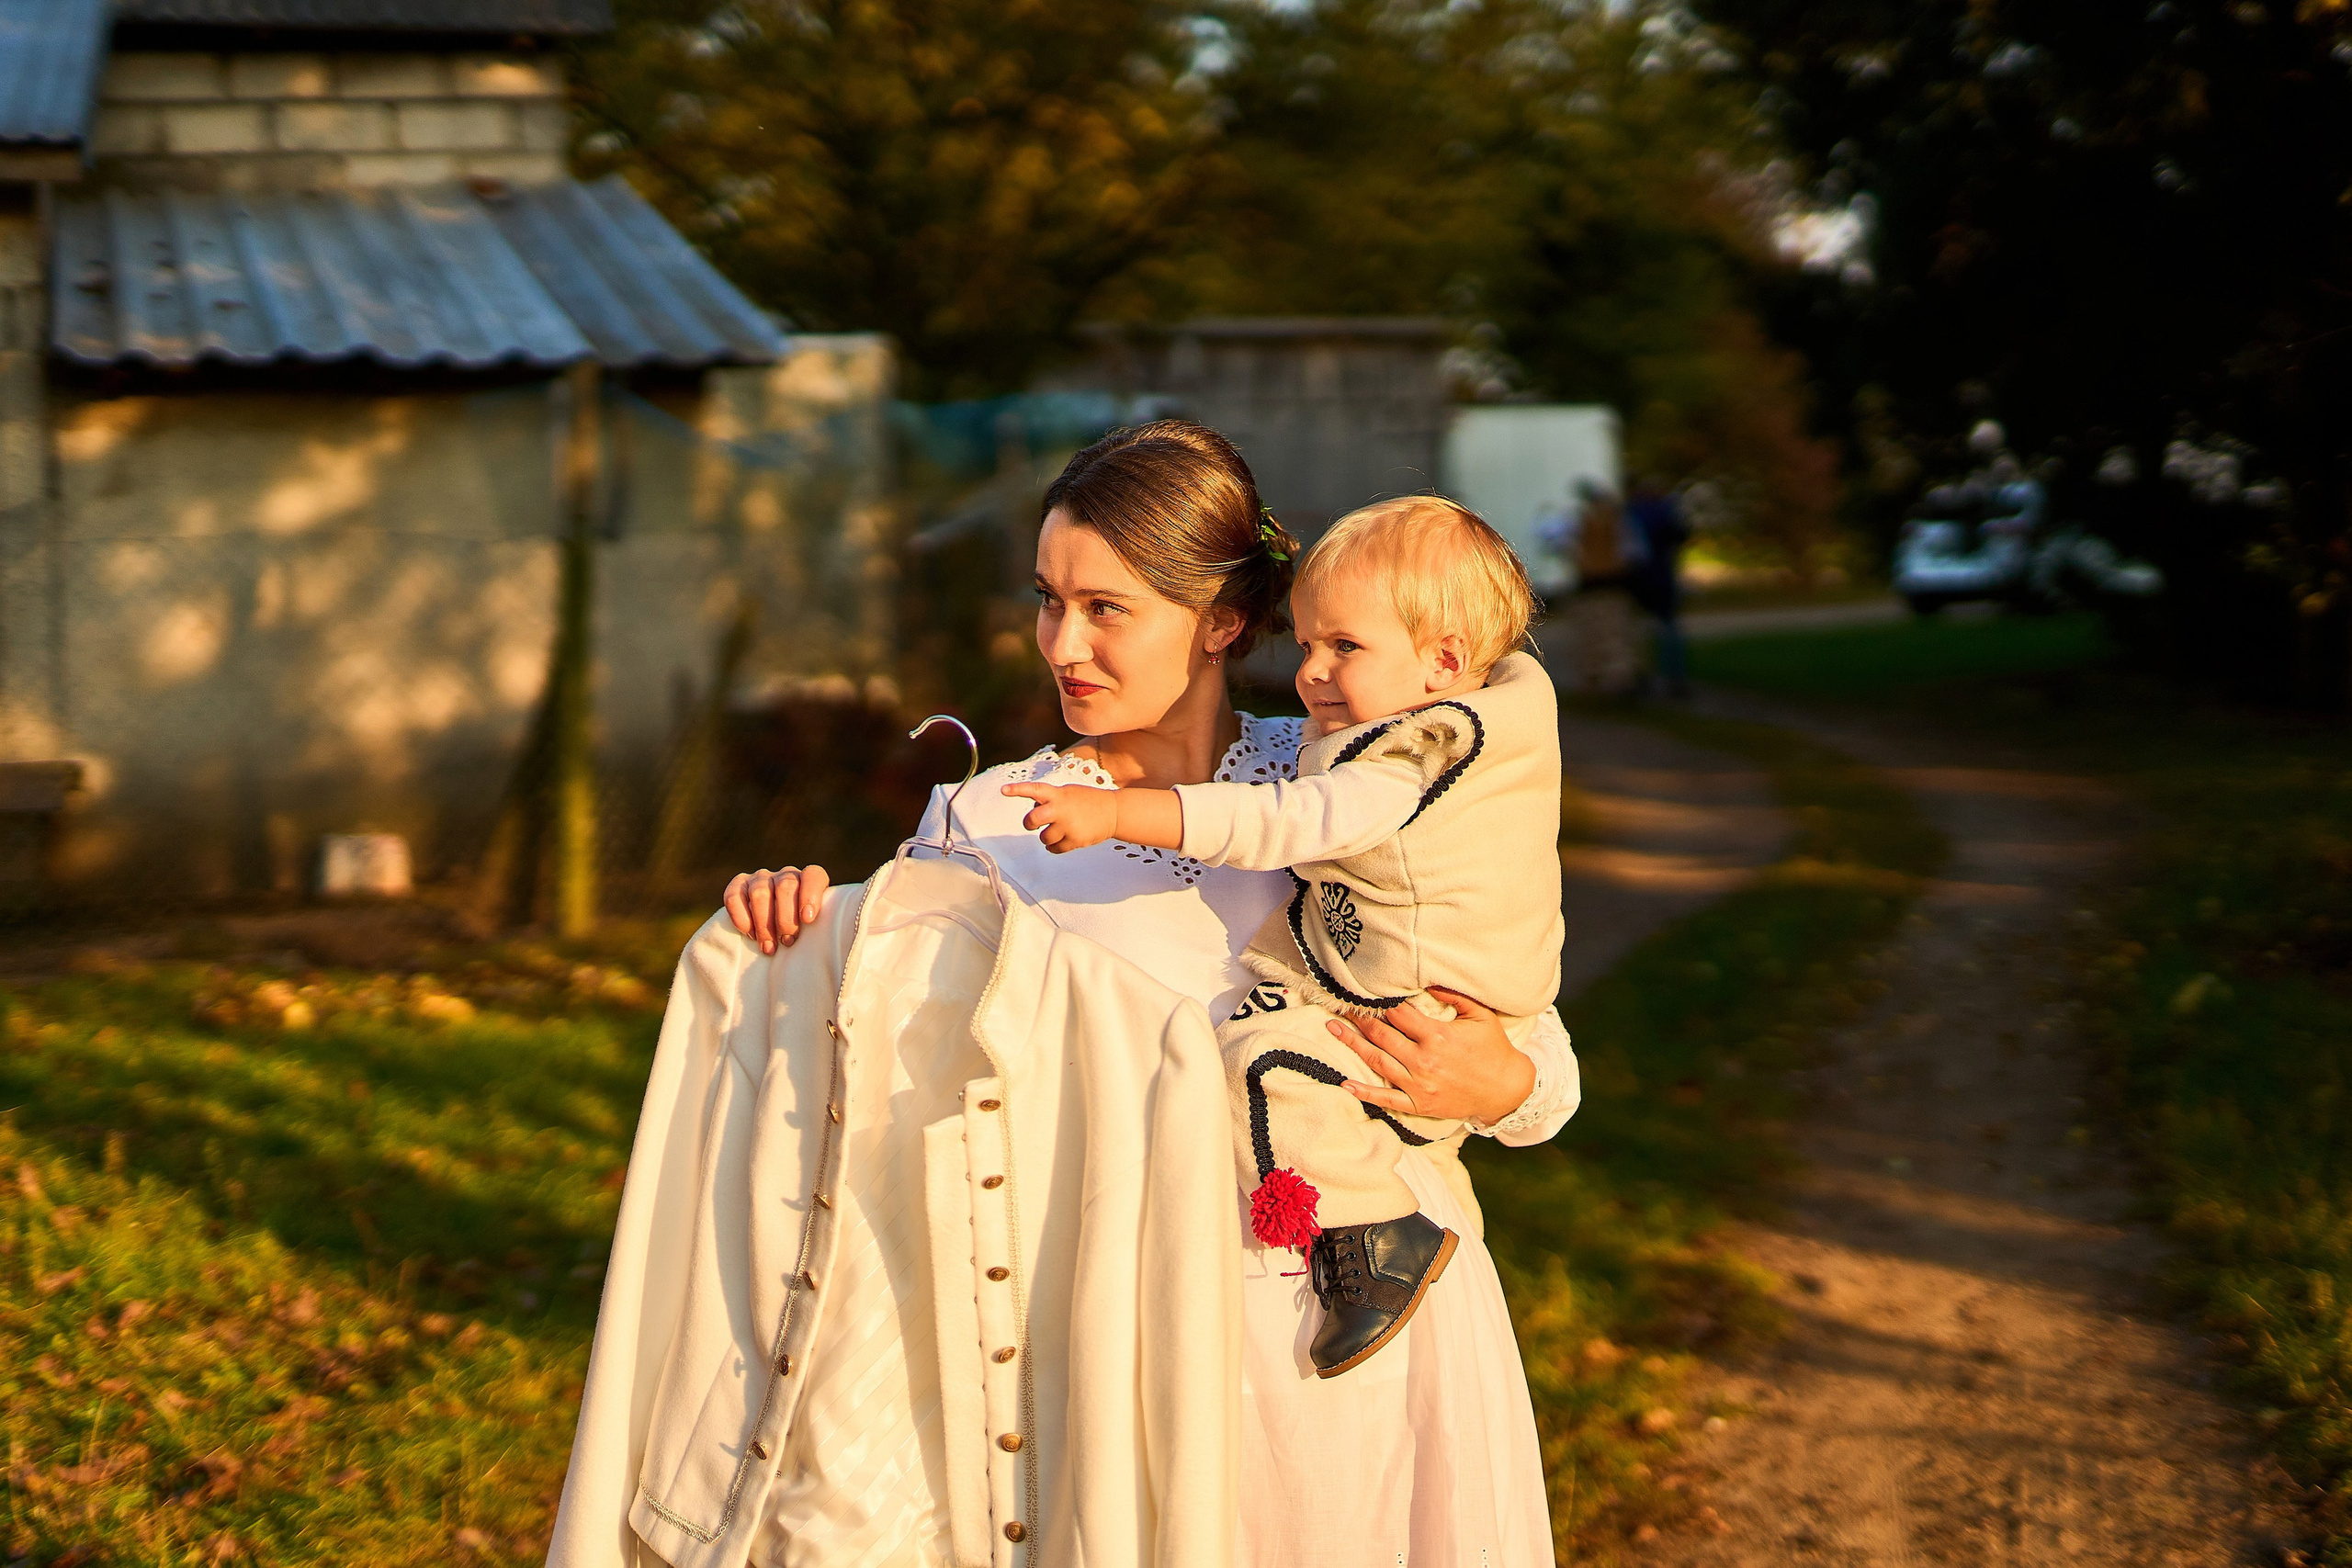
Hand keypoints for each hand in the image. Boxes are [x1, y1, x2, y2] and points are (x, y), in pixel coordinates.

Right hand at [723, 864, 831, 953]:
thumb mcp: (814, 931)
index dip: (811, 895)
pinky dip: (741, 917)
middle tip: (787, 941)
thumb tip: (833, 952)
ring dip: (764, 924)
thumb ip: (822, 930)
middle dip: (786, 918)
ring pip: (760, 892)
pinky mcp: (738, 885)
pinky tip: (749, 933)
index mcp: (807, 881)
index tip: (808, 920)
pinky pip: (734, 896)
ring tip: (769, 947)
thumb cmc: (800, 938)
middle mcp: (784, 875)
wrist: (771, 938)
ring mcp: (760, 878)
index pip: (813, 875)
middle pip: (786, 886)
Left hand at [1001, 782, 1118, 853]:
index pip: (1034, 789)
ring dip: (1047, 837)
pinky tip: (1064, 839)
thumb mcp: (1068, 792)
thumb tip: (1033, 809)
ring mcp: (1068, 825)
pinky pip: (1054, 849)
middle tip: (1033, 824)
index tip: (1003, 790)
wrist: (1114, 812)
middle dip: (1029, 823)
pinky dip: (1055, 847)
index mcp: (1058, 794)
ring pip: (1043, 838)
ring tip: (1059, 830)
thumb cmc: (1088, 801)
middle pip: (1032, 820)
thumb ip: (1050, 798)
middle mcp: (1061, 809)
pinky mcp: (1075, 840)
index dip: (1017, 790)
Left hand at [1327, 986, 1536, 1124]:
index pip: (1398, 1015)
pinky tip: (1345, 1083)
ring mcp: (1419, 1084)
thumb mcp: (1479, 1016)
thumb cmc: (1493, 1049)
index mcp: (1437, 1036)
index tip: (1363, 991)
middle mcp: (1424, 1060)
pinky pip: (1386, 1098)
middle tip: (1339, 1005)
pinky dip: (1364, 1092)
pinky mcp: (1418, 1104)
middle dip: (1358, 1019)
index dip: (1379, 1002)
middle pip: (1381, 1035)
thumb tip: (1427, 979)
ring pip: (1377, 1062)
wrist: (1505, 1090)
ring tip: (1332, 1029)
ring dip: (1352, 1045)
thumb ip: (1453, 996)